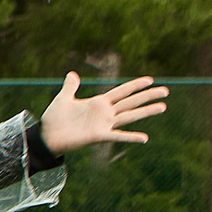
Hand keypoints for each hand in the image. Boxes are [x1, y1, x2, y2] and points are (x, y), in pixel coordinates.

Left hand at [38, 72, 167, 154]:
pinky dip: (130, 137)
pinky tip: (144, 138)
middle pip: (131, 102)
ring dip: (146, 112)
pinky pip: (117, 136)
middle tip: (166, 91)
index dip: (135, 85)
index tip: (150, 80)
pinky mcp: (98, 136)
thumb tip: (72, 74)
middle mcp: (105, 113)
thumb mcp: (63, 99)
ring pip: (129, 116)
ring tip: (162, 107)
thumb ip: (70, 87)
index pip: (121, 92)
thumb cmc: (54, 119)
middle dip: (147, 96)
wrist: (46, 136)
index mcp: (98, 103)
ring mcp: (103, 125)